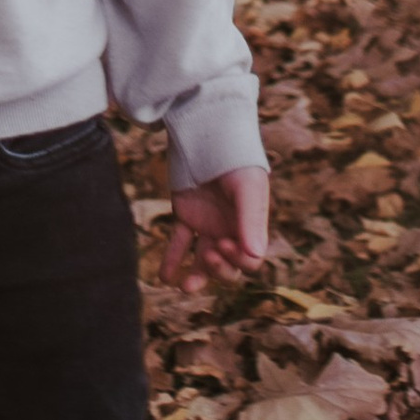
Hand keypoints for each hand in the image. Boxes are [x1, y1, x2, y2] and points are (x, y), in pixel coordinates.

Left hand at [162, 167, 269, 289]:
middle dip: (219, 270)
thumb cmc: (235, 159)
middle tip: (209, 254)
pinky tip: (164, 276)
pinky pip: (179, 244)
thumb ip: (251, 221)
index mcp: (251, 226)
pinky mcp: (186, 217)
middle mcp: (230, 230)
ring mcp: (208, 226)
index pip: (249, 260)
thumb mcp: (247, 188)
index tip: (223, 244)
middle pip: (228, 268)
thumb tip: (255, 257)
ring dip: (195, 277)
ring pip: (202, 262)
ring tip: (182, 286)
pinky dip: (172, 260)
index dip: (238, 261)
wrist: (206, 133)